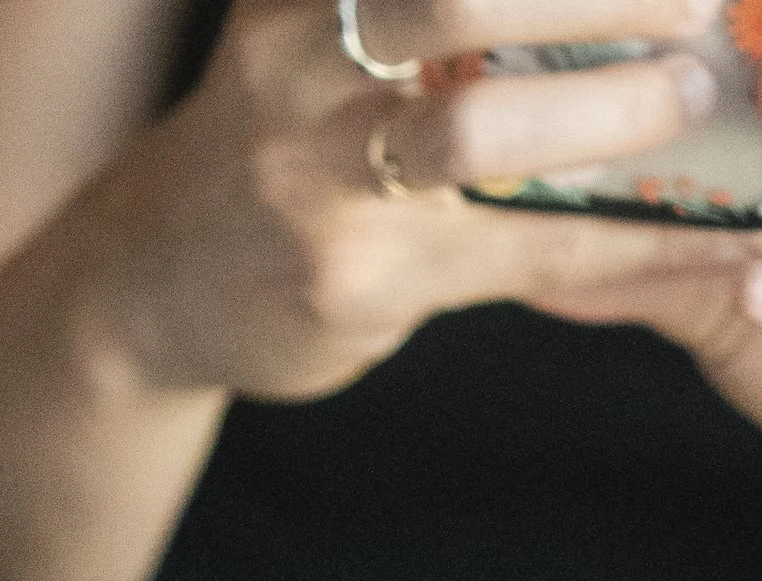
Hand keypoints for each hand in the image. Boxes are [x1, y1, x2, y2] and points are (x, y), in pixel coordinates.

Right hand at [95, 0, 755, 404]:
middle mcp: (300, 61)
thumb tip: (617, 14)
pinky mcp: (355, 280)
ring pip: (474, 132)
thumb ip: (433, 11)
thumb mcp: (319, 28)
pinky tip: (703, 245)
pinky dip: (624, 246)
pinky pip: (516, 254)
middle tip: (696, 2)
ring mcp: (318, 178)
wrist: (143, 286)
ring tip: (687, 97)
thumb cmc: (275, 139)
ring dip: (607, 114)